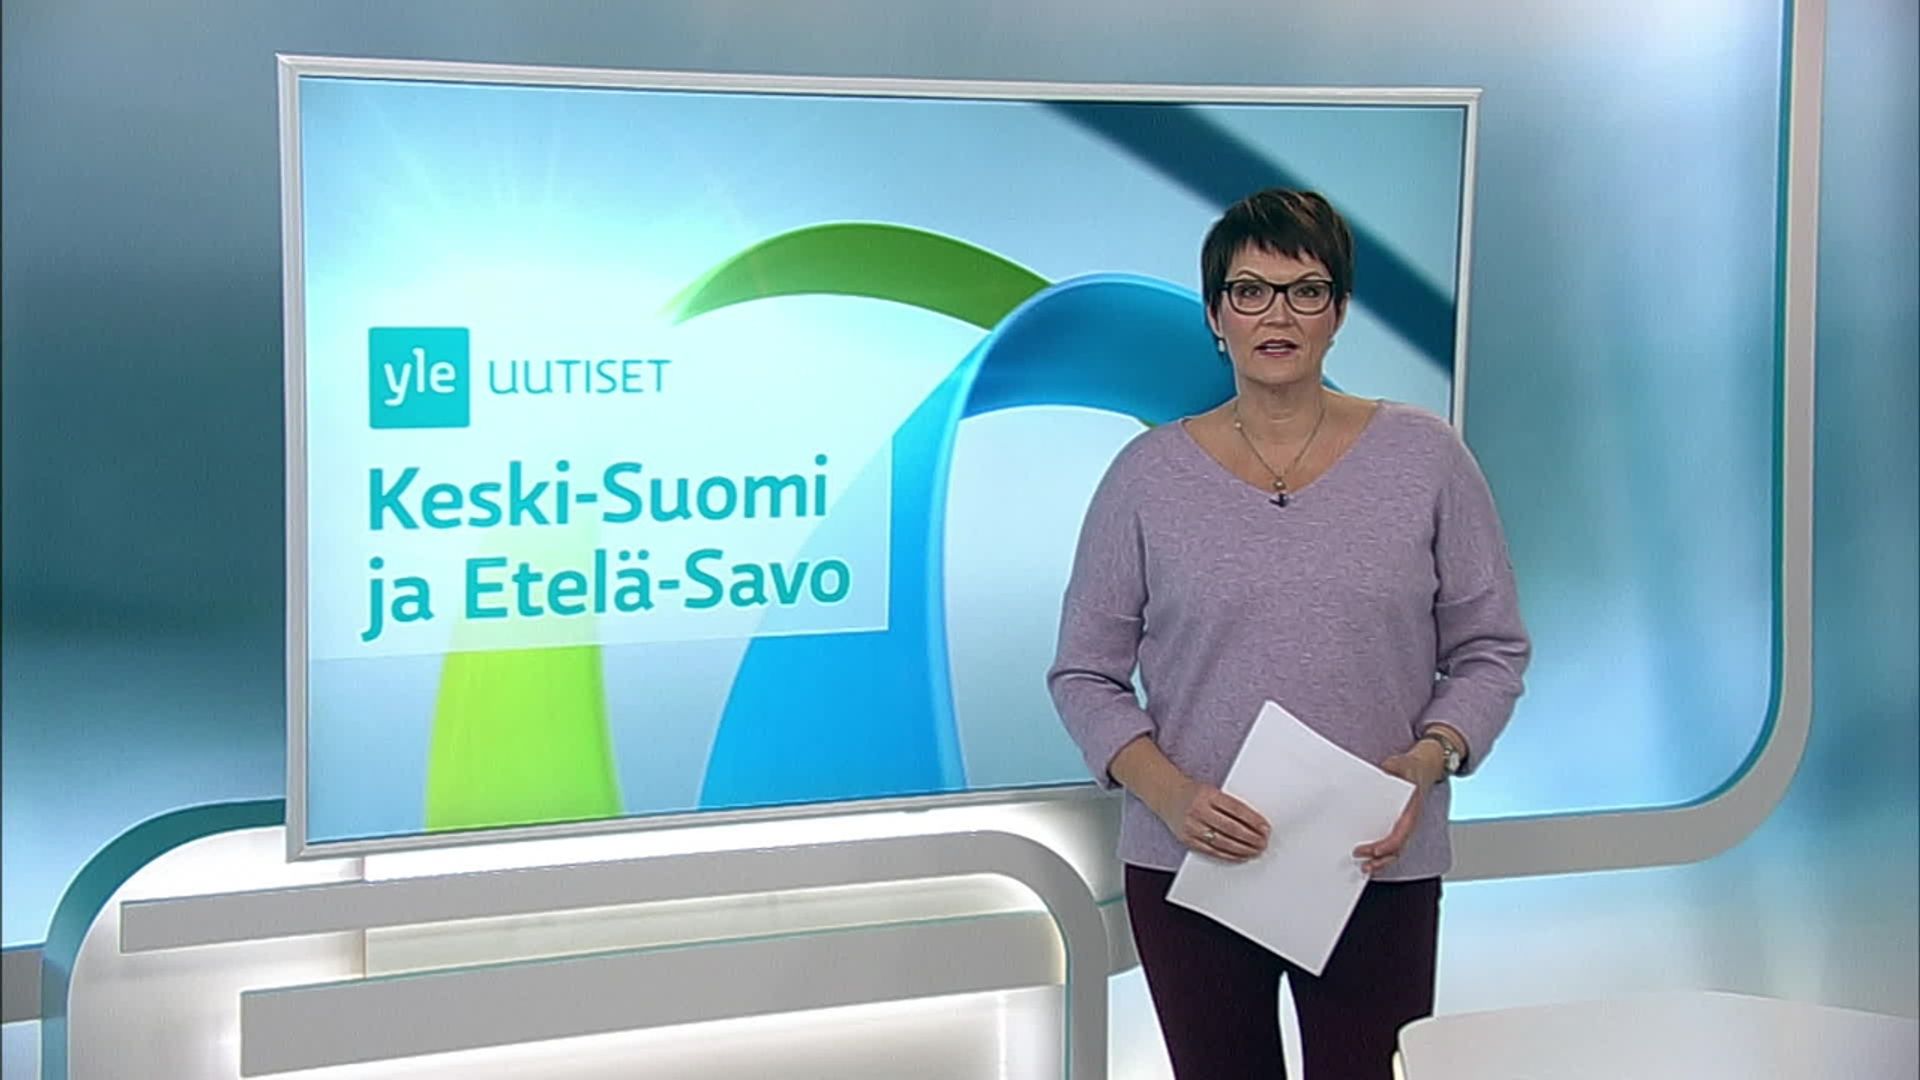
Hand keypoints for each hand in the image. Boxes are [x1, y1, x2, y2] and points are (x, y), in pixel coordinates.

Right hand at [1156, 778, 1269, 861]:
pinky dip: (1228, 855)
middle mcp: (1198, 810)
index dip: (1253, 820)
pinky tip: (1240, 856)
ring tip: (1255, 850)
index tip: (1265, 828)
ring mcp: (1192, 827)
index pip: (1236, 809)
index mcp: (1207, 794)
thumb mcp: (1212, 791)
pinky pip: (1212, 851)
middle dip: (1251, 837)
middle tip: (1263, 841)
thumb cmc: (1193, 793)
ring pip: (1222, 842)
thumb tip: (1255, 823)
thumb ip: (1230, 805)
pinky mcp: (1188, 840)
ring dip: (1242, 849)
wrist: (1167, 795)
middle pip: (1231, 828)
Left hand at [1352, 742, 1445, 874]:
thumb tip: (1385, 770)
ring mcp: (1402, 827)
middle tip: (1363, 865)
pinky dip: (1379, 855)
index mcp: (1409, 813)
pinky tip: (1366, 859)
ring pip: (1393, 852)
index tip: (1372, 851)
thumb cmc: (1410, 769)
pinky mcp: (1396, 826)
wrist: (1422, 768)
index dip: (1386, 846)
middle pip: (1396, 850)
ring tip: (1364, 868)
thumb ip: (1393, 767)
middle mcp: (1407, 824)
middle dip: (1380, 861)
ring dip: (1380, 862)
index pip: (1399, 836)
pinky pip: (1389, 845)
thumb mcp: (1402, 764)